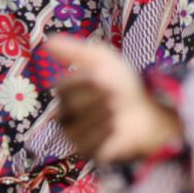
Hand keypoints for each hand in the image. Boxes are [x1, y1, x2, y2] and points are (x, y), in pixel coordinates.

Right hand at [45, 35, 183, 164]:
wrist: (147, 109)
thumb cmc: (123, 82)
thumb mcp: (101, 58)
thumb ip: (73, 50)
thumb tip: (46, 42)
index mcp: (66, 91)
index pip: (62, 87)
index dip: (84, 81)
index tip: (104, 77)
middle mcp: (65, 112)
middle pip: (70, 106)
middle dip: (96, 98)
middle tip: (115, 96)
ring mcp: (75, 134)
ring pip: (78, 125)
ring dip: (103, 114)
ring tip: (118, 110)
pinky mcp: (87, 151)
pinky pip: (88, 143)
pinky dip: (105, 132)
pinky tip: (116, 126)